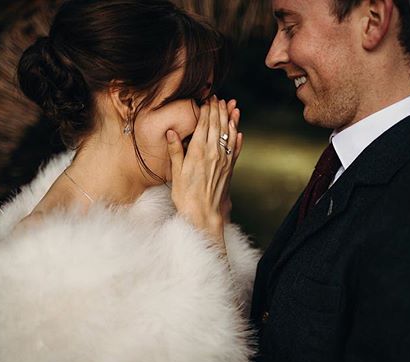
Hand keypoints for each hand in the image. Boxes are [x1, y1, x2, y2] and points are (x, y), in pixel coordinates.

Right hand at [167, 95, 242, 245]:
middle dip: (218, 110)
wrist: (203, 214)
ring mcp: (223, 160)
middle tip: (219, 98)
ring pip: (228, 134)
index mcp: (198, 151)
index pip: (204, 124)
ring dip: (230, 119)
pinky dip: (237, 137)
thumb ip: (175, 151)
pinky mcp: (229, 169)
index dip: (206, 110)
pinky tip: (238, 131)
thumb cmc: (186, 196)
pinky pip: (235, 149)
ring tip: (231, 106)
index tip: (207, 99)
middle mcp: (213, 153)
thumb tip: (171, 132)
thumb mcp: (176, 173)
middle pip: (217, 125)